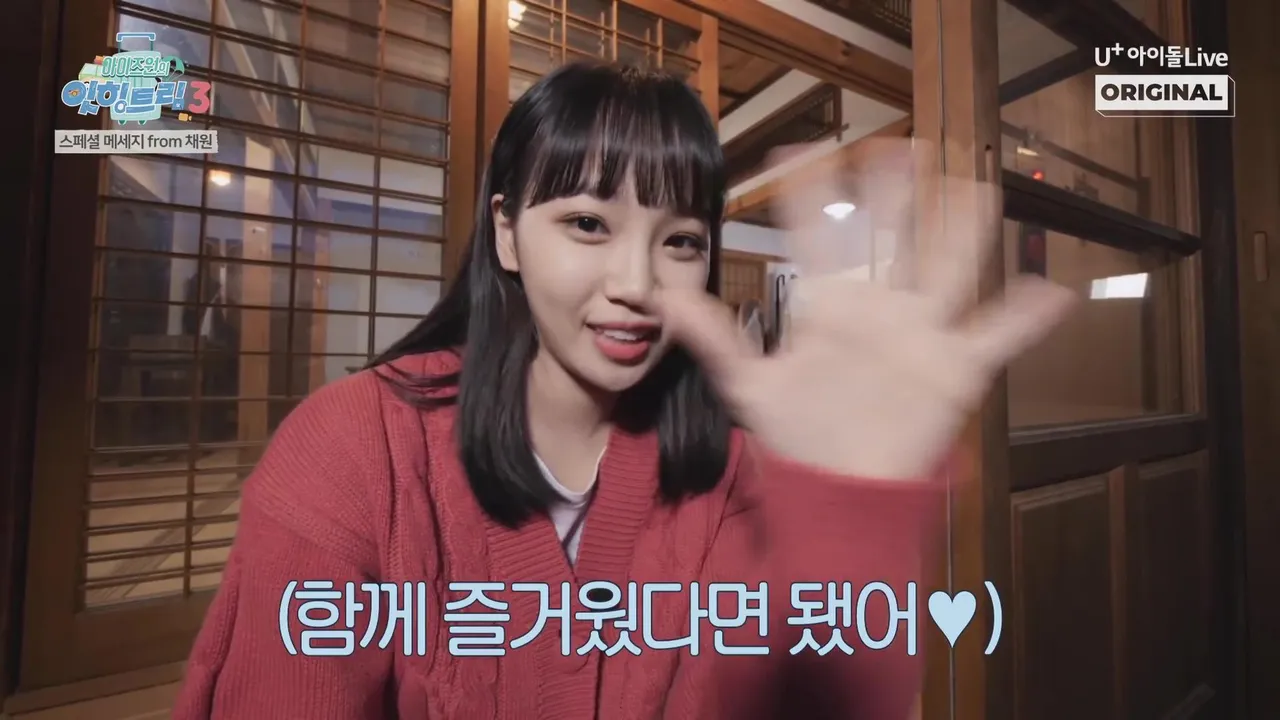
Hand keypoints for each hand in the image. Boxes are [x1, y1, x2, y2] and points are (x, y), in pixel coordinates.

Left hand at [652, 140, 1075, 479]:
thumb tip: (666, 299)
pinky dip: (1026, 315)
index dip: (808, 194)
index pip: (817, 237)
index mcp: (828, 305)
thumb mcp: (748, 385)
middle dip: (892, 193)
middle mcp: (877, 309)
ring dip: (961, 228)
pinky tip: (1050, 288)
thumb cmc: (798, 435)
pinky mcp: (954, 369)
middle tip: (893, 145)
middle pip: (889, 237)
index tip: (797, 150)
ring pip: (948, 268)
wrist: (839, 487)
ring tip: (972, 186)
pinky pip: (997, 335)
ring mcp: (919, 334)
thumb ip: (715, 339)